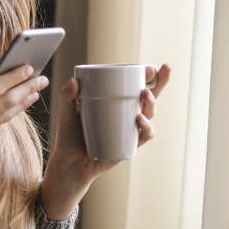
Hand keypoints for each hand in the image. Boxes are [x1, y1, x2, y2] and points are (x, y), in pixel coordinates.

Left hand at [39, 63, 171, 218]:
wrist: (68, 162)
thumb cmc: (69, 135)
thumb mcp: (66, 111)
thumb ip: (67, 95)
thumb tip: (75, 81)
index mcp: (114, 104)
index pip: (133, 87)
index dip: (145, 76)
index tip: (149, 67)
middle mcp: (126, 117)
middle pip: (148, 98)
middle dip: (160, 83)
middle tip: (163, 70)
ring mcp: (129, 131)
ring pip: (149, 115)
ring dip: (151, 103)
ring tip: (144, 94)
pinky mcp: (128, 146)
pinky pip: (144, 136)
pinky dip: (146, 127)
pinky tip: (139, 119)